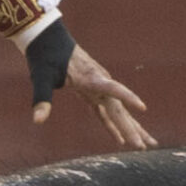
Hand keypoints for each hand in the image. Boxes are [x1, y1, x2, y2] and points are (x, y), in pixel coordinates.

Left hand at [33, 45, 155, 149]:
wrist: (48, 38)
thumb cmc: (45, 56)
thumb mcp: (41, 77)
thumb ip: (42, 99)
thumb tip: (37, 120)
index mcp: (91, 79)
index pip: (113, 89)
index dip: (128, 98)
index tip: (142, 107)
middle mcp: (100, 84)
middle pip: (120, 110)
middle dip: (133, 129)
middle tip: (145, 146)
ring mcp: (98, 89)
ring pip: (119, 112)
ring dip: (132, 129)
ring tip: (148, 144)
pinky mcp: (92, 93)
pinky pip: (105, 114)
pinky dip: (112, 127)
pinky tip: (121, 141)